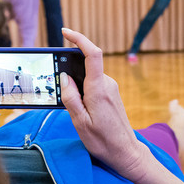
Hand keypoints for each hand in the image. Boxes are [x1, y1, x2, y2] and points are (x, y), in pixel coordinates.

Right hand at [60, 28, 150, 181]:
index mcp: (99, 89)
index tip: (65, 32)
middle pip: (86, 65)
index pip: (92, 54)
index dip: (79, 39)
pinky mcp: (111, 94)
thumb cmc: (103, 141)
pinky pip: (92, 84)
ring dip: (75, 84)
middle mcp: (107, 84)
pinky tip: (78, 108)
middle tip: (57, 88)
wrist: (126, 152)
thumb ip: (70, 97)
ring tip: (70, 107)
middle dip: (68, 70)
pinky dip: (81, 89)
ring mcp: (111, 88)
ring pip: (88, 76)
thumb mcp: (80, 122)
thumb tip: (64, 76)